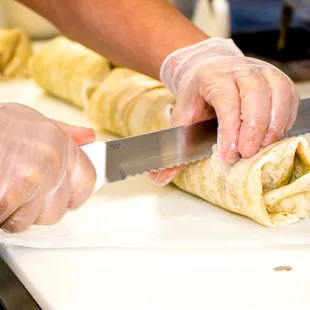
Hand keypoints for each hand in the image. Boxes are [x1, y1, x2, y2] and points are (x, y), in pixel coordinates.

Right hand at [0, 103, 95, 232]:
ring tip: (3, 187)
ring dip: (13, 213)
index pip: (88, 180)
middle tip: (19, 192)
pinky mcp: (8, 196)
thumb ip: (64, 133)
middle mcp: (53, 161)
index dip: (76, 194)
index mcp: (61, 143)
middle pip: (57, 210)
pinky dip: (0, 215)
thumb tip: (87, 137)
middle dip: (37, 209)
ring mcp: (32, 179)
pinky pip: (9, 222)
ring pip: (30, 220)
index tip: (66, 198)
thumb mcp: (34, 121)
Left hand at [149, 37, 298, 185]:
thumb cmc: (196, 96)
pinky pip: (289, 97)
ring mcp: (261, 71)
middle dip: (253, 129)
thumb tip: (158, 179)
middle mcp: (240, 70)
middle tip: (246, 155)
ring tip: (262, 148)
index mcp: (212, 77)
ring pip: (278, 93)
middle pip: (256, 96)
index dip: (230, 130)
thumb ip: (173, 147)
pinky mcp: (276, 79)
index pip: (226, 101)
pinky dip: (285, 119)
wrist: (208, 68)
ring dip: (274, 125)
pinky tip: (272, 137)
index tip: (228, 156)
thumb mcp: (180, 118)